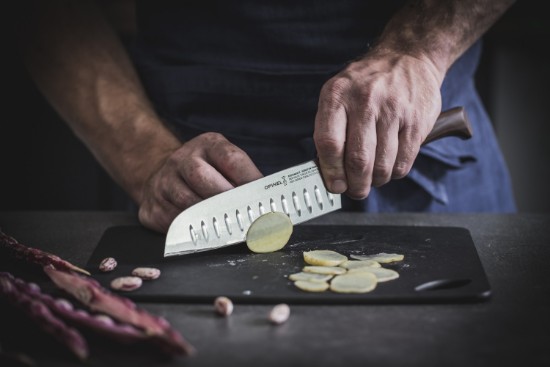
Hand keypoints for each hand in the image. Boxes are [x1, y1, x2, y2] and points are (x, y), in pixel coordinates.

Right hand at [137, 132, 262, 232]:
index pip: (231, 159)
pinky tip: (206, 232)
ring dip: (211, 217)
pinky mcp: (153, 207)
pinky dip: (193, 229)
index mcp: (207, 145)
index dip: (249, 180)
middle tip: (244, 216)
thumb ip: (243, 177)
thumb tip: (266, 201)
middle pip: (202, 177)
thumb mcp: (223, 163)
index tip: (263, 199)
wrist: (161, 175)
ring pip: (188, 202)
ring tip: (228, 227)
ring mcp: (163, 182)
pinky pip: (175, 222)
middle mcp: (182, 159)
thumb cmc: (204, 172)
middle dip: (226, 199)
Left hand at [314, 48, 443, 198]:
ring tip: (373, 179)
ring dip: (376, 181)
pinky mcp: (416, 121)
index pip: (329, 143)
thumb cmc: (365, 84)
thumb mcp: (338, 94)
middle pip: (358, 160)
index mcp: (337, 95)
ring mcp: (393, 110)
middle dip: (356, 185)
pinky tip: (390, 166)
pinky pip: (403, 162)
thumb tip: (327, 172)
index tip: (334, 185)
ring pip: (382, 166)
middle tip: (355, 191)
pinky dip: (395, 173)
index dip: (331, 172)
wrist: (407, 57)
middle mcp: (365, 101)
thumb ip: (329, 129)